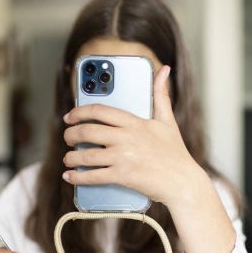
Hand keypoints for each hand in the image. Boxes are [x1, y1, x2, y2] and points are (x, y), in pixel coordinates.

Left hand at [62, 65, 199, 206]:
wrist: (183, 182)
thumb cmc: (176, 153)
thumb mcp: (168, 121)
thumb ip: (161, 95)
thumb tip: (163, 70)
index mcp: (135, 122)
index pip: (99, 111)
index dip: (79, 112)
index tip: (69, 116)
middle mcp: (126, 138)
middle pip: (87, 132)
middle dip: (70, 134)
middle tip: (67, 138)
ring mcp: (123, 157)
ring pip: (86, 155)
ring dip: (71, 157)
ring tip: (68, 158)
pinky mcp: (122, 176)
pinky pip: (93, 176)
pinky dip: (77, 177)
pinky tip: (69, 176)